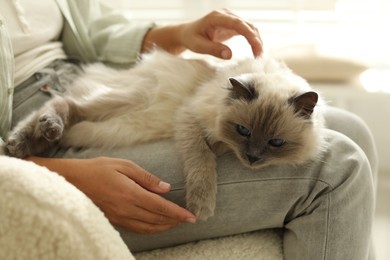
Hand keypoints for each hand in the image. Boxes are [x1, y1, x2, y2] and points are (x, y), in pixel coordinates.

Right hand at [26, 156, 195, 233]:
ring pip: (148, 228)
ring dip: (164, 227)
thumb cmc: (97, 169)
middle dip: (175, 220)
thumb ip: (146, 177)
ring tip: (176, 222)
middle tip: (188, 219)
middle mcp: (126, 209)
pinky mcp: (114, 220)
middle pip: (157, 220)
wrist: (71, 181)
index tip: (191, 216)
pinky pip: (137, 229)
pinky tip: (156, 224)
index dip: (178, 213)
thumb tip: (165, 187)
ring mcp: (119, 217)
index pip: (160, 207)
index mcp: (130, 194)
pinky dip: (151, 229)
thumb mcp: (123, 165)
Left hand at [180, 9, 262, 58]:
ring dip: (256, 40)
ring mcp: (230, 18)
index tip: (256, 45)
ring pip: (249, 27)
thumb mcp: (198, 46)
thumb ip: (213, 50)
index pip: (237, 23)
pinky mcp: (233, 24)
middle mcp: (226, 15)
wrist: (187, 33)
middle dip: (256, 39)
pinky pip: (246, 31)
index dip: (248, 33)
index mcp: (216, 17)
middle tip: (260, 56)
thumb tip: (229, 56)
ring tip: (259, 55)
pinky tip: (255, 50)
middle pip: (246, 25)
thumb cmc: (191, 38)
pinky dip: (252, 40)